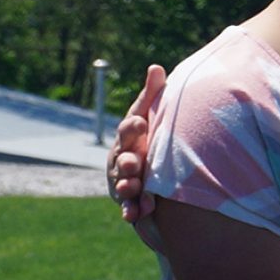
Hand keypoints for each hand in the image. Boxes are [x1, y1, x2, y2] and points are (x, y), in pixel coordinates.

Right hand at [107, 64, 166, 221]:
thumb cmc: (145, 139)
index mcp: (128, 138)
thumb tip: (156, 67)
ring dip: (128, 187)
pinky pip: (129, 208)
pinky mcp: (130, 202)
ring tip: (134, 188)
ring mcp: (124, 181)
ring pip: (123, 184)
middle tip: (135, 162)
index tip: (140, 122)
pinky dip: (132, 211)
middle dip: (128, 161)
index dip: (133, 127)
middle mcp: (123, 159)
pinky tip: (138, 213)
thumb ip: (151, 96)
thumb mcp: (148, 117)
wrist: (141, 172)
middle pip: (123, 160)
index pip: (128, 130)